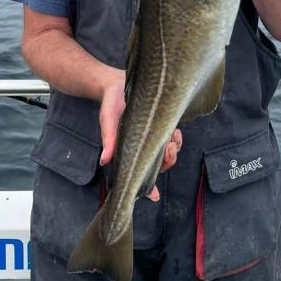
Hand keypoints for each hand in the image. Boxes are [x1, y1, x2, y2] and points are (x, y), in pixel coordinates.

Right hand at [99, 75, 182, 200]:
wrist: (117, 83)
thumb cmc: (110, 103)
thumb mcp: (107, 120)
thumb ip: (108, 139)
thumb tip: (104, 160)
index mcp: (128, 152)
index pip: (139, 174)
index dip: (147, 188)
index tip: (154, 197)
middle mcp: (142, 148)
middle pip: (159, 166)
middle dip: (167, 161)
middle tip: (168, 148)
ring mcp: (153, 138)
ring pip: (168, 154)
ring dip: (173, 150)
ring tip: (172, 139)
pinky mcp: (162, 126)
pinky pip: (173, 139)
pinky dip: (176, 139)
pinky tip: (175, 132)